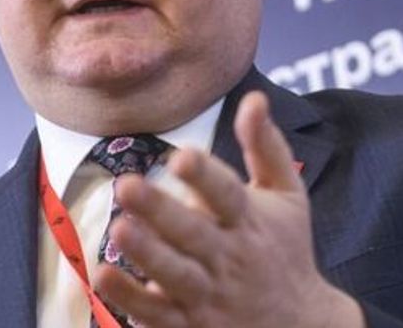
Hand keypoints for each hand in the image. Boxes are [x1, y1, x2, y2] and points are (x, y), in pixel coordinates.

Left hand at [92, 91, 364, 327]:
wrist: (300, 327)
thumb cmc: (286, 249)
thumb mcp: (289, 196)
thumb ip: (266, 147)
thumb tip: (253, 98)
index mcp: (250, 220)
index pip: (228, 194)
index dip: (206, 175)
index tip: (182, 155)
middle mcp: (229, 257)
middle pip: (193, 234)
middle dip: (161, 211)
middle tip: (127, 185)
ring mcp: (208, 295)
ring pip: (174, 275)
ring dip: (146, 253)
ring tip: (119, 228)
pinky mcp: (188, 323)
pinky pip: (156, 313)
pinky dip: (130, 298)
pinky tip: (102, 276)